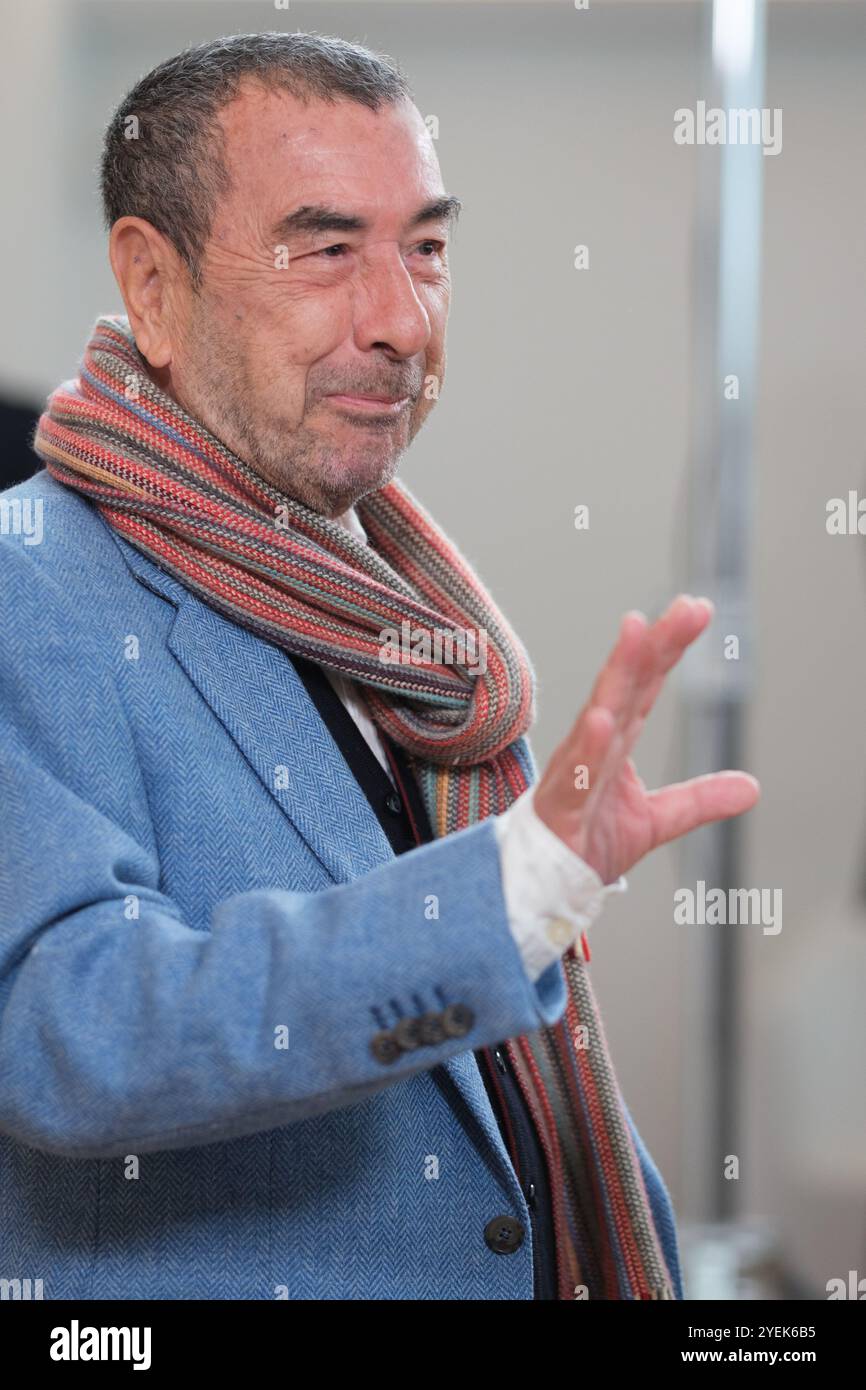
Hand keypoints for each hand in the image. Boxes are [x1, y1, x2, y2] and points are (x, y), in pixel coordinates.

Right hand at [532, 594, 759, 884]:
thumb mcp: (656, 820)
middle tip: (684, 609)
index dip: (668, 647)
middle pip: (626, 685)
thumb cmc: (586, 842)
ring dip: (616, 674)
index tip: (695, 609)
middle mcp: (593, 745)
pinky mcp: (561, 805)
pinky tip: (601, 721)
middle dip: (653, 644)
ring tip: (635, 637)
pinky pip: (576, 774)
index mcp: (616, 742)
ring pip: (598, 714)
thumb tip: (751, 787)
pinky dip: (588, 748)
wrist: (543, 884)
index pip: (645, 685)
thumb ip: (699, 800)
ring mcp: (574, 770)